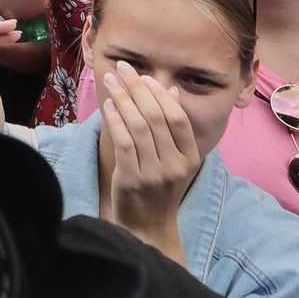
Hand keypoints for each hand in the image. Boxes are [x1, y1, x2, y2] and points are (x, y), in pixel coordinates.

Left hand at [98, 61, 199, 246]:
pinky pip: (124, 142)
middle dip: (137, 89)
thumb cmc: (159, 189)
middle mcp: (175, 165)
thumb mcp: (175, 160)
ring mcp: (154, 173)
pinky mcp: (132, 179)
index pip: (178, 118)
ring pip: (139, 126)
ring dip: (123, 99)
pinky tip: (108, 106)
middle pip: (157, 117)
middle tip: (122, 70)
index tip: (144, 76)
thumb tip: (172, 90)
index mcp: (190, 158)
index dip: (160, 93)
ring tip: (111, 81)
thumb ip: (174, 129)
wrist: (148, 228)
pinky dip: (115, 120)